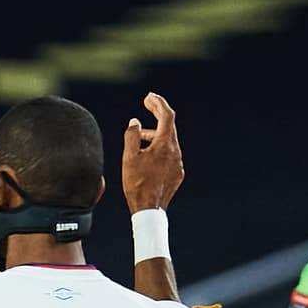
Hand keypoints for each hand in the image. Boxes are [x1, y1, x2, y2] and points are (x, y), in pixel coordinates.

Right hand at [122, 92, 183, 213]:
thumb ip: (132, 135)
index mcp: (164, 145)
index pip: (166, 115)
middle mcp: (175, 152)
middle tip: (147, 106)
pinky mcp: (177, 174)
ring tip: (140, 138)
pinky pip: (170, 155)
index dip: (158, 103)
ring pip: (169, 142)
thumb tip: (135, 122)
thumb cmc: (137, 184)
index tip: (149, 97)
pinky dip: (159, 149)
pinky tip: (148, 156)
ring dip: (155, 135)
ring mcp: (178, 164)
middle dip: (157, 114)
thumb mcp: (129, 157)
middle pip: (169, 126)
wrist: (149, 210)